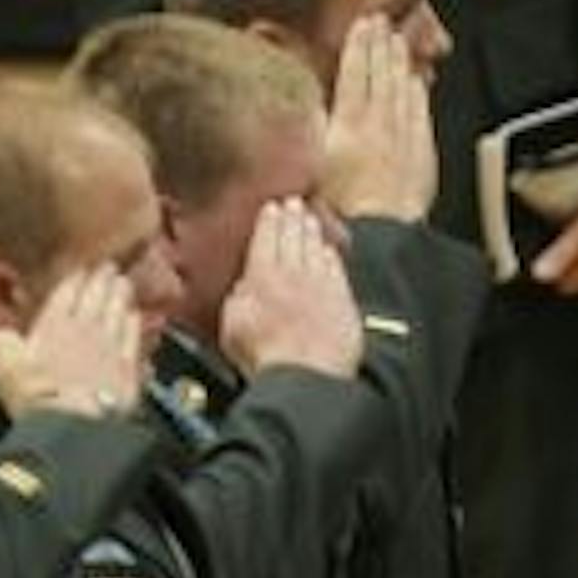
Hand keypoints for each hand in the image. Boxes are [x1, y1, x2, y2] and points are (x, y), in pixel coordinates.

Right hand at [0, 264, 142, 418]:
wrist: (73, 420)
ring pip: (117, 311)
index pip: (67, 293)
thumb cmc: (35, 396)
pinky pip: (132, 338)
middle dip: (102, 278)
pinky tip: (135, 316)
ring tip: (124, 282)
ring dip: (121, 294)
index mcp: (53, 325)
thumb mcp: (3, 364)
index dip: (76, 278)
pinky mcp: (127, 367)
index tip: (82, 268)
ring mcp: (109, 347)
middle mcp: (84, 330)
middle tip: (108, 266)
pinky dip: (134, 323)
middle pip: (96, 296)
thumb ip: (1, 343)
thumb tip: (1, 335)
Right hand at [219, 198, 364, 378]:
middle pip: (294, 238)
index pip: (267, 238)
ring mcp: (323, 285)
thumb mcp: (233, 325)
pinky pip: (338, 269)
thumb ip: (239, 296)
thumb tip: (245, 281)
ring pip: (317, 249)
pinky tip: (330, 250)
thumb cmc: (265, 357)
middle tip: (293, 203)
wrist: (307, 374)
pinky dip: (332, 255)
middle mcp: (295, 274)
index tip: (272, 207)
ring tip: (310, 218)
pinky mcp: (344, 301)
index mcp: (263, 276)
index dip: (270, 220)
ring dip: (313, 231)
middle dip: (293, 217)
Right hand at [322, 15, 437, 221]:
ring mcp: (403, 140)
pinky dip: (419, 96)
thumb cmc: (338, 211)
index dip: (358, 47)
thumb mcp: (308, 164)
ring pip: (402, 92)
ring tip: (398, 41)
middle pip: (381, 77)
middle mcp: (378, 127)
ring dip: (400, 64)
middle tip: (382, 22)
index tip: (361, 25)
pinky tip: (418, 83)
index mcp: (348, 125)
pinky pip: (421, 118)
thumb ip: (309, 128)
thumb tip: (306, 101)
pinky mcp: (421, 159)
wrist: (380, 237)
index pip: (354, 74)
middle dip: (380, 46)